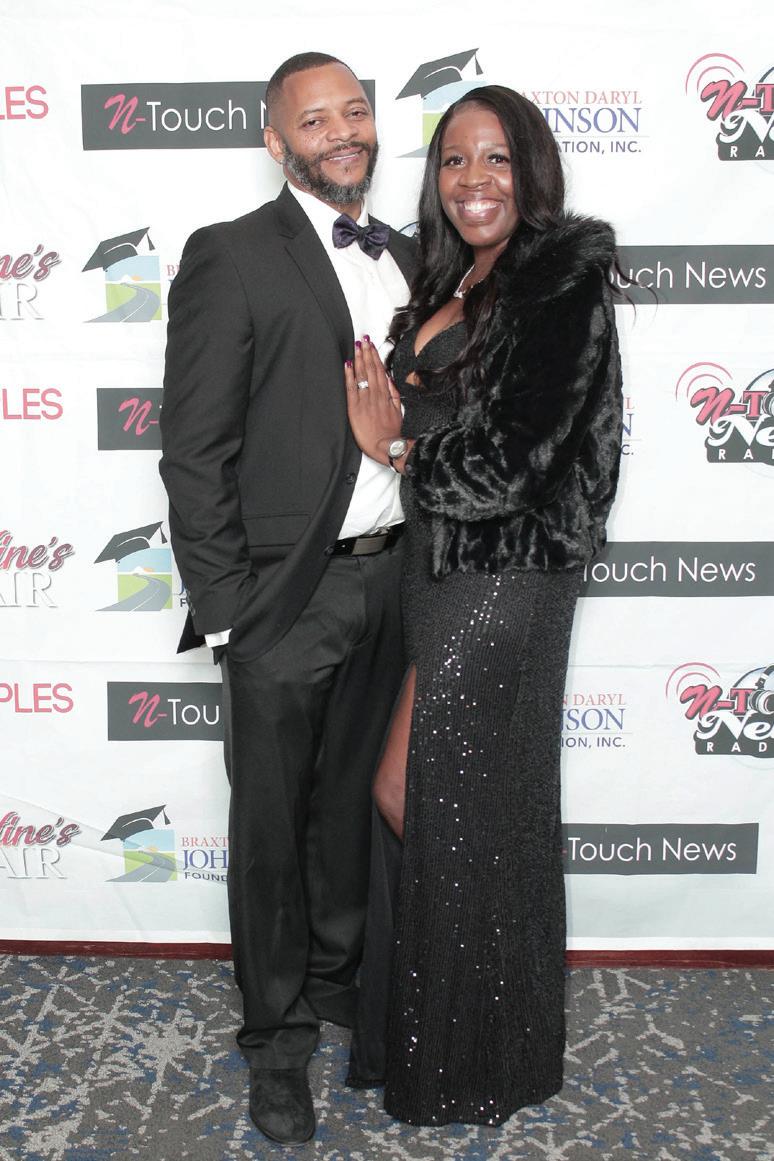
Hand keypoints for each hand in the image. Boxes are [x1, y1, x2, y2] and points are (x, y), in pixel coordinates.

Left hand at [344, 337, 401, 463]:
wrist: (386, 447)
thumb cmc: (392, 433)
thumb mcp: (398, 412)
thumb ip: (393, 394)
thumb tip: (390, 380)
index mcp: (385, 395)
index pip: (380, 371)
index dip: (375, 357)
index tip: (372, 346)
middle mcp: (375, 395)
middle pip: (371, 370)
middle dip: (366, 353)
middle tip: (363, 340)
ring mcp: (365, 401)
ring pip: (362, 376)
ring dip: (359, 359)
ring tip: (356, 346)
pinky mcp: (355, 409)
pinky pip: (351, 388)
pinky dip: (349, 375)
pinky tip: (347, 364)